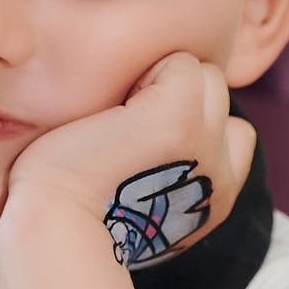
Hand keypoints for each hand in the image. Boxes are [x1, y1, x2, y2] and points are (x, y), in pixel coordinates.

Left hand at [3, 52, 254, 268]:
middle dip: (177, 94)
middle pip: (220, 94)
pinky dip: (145, 75)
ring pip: (206, 74)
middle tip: (125, 128)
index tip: (141, 143)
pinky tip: (114, 112)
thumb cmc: (74, 210)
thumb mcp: (140, 197)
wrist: (53, 225)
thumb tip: (153, 128)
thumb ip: (168, 166)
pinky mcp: (180, 118)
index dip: (190, 120)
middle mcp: (221, 175)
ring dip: (163, 81)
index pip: (234, 131)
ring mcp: (206, 145)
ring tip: (120, 119)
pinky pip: (180, 63)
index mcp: (217, 199)